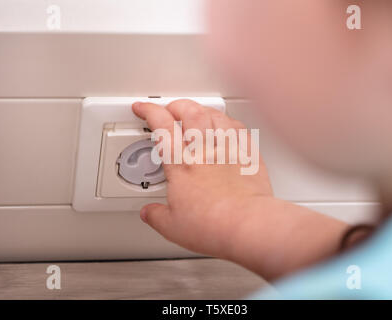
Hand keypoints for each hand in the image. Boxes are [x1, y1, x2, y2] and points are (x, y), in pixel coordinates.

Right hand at [132, 99, 272, 257]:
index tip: (143, 108)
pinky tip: (227, 126)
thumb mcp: (172, 227)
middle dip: (177, 105)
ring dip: (202, 110)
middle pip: (190, 112)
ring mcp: (228, 151)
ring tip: (197, 113)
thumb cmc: (213, 225)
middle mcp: (204, 153)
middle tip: (171, 109)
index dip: (149, 111)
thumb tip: (150, 214)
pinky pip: (239, 128)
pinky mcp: (248, 156)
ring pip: (215, 115)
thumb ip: (157, 216)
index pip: (162, 126)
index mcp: (181, 166)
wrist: (246, 225)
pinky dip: (229, 122)